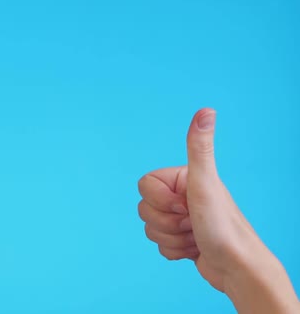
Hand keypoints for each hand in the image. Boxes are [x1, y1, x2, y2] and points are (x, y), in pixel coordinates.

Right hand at [137, 108, 298, 312]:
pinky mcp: (180, 238)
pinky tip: (194, 248)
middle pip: (144, 209)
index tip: (185, 204)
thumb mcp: (205, 184)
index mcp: (183, 178)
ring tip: (196, 236)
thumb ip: (199, 148)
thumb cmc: (222, 227)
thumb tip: (207, 111)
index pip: (144, 185)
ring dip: (171, 238)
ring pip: (149, 228)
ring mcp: (180, 218)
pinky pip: (158, 244)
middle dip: (166, 222)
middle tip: (192, 222)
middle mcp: (181, 196)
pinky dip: (174, 251)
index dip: (160, 200)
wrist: (236, 268)